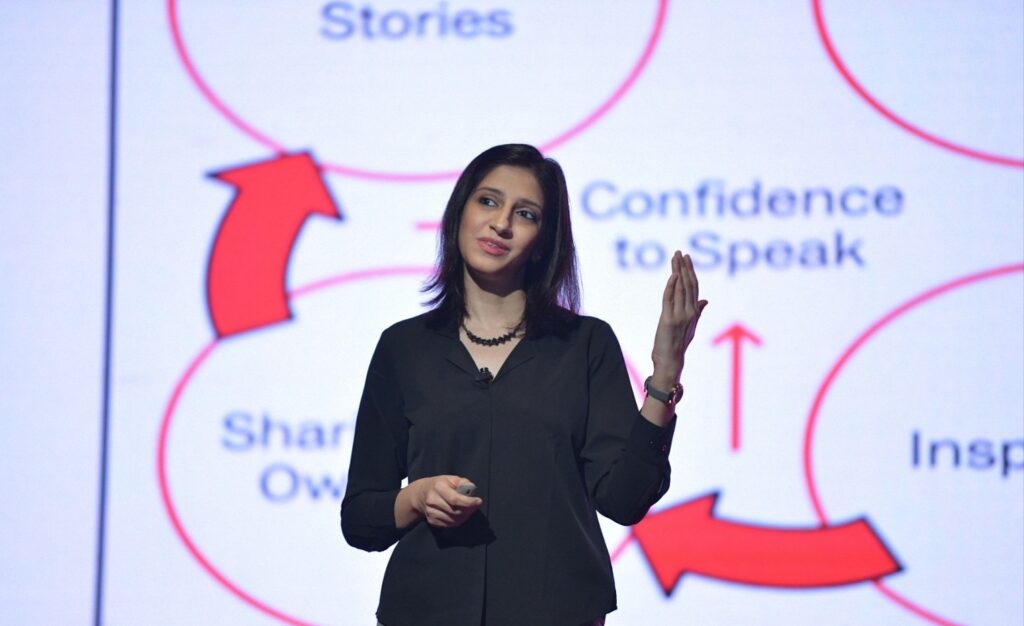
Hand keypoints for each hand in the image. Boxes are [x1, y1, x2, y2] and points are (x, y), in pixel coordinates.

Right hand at [412, 475, 482, 527]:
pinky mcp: (432, 521)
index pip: (455, 499)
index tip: (479, 501)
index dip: (468, 502)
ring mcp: (430, 512)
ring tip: (467, 509)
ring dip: (464, 516)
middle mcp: (432, 500)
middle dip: (469, 510)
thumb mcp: (452, 479)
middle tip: (474, 505)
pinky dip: (457, 521)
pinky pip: (450, 524)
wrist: (420, 494)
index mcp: (438, 487)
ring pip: (454, 520)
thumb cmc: (440, 485)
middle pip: (455, 511)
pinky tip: (458, 513)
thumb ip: (464, 483)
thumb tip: (472, 491)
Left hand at [651, 251, 706, 383]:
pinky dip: (671, 287)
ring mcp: (680, 316)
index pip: (694, 287)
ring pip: (680, 289)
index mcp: (694, 311)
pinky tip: (672, 276)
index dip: (690, 271)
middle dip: (684, 267)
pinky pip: (670, 300)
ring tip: (675, 258)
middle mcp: (690, 312)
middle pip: (688, 284)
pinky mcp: (669, 320)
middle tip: (680, 252)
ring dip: (677, 271)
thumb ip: (697, 311)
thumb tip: (705, 300)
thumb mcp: (690, 326)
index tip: (686, 258)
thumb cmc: (678, 344)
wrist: (671, 360)